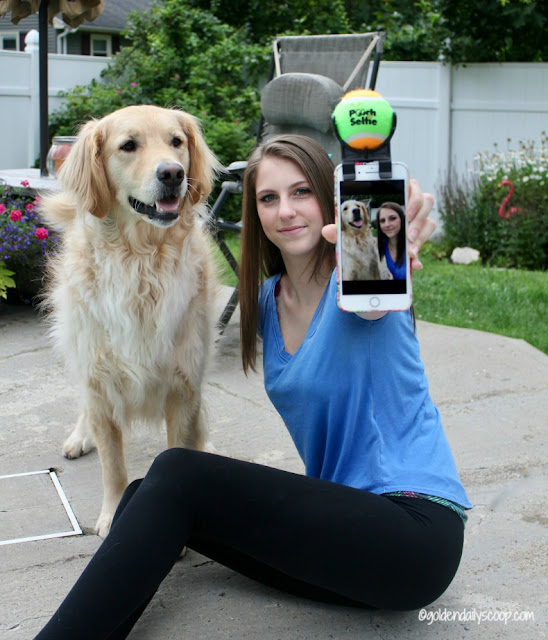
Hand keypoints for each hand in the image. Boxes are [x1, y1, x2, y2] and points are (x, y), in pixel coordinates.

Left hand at [321, 178, 435, 270]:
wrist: (368, 256)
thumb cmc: (360, 235)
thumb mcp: (348, 233)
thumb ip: (340, 230)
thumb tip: (327, 230)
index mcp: (394, 197)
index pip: (411, 185)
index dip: (413, 192)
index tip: (406, 209)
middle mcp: (410, 207)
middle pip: (426, 201)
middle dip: (419, 216)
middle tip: (407, 233)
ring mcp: (417, 222)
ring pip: (430, 221)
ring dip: (421, 234)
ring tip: (410, 249)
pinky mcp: (420, 239)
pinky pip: (426, 241)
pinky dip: (420, 252)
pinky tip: (414, 263)